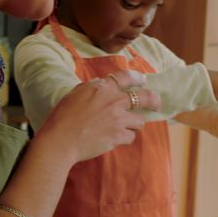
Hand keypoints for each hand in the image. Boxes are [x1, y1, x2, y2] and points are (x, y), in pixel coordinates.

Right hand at [36, 69, 161, 162]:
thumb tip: (101, 84)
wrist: (62, 139)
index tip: (143, 80)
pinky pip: (131, 136)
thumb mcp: (75, 93)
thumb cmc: (63, 117)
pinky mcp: (119, 135)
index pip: (126, 77)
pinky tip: (115, 139)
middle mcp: (114, 101)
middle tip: (156, 104)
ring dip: (134, 124)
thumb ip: (91, 87)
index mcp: (103, 88)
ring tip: (126, 128)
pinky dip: (125, 138)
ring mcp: (119, 118)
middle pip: (144, 97)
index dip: (137, 77)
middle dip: (154, 100)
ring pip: (140, 120)